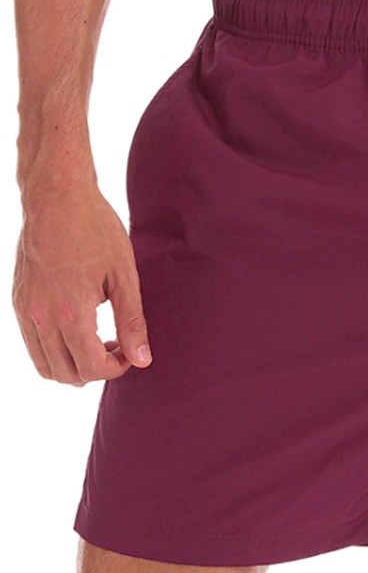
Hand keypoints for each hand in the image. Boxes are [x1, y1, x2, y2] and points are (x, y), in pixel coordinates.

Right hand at [12, 183, 150, 385]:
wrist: (57, 198)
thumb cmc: (96, 231)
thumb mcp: (124, 276)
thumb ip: (132, 321)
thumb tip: (142, 359)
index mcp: (70, 312)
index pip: (90, 367)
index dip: (116, 368)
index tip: (131, 352)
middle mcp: (41, 317)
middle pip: (66, 374)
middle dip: (97, 369)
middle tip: (119, 346)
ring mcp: (25, 310)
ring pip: (45, 365)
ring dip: (75, 364)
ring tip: (101, 340)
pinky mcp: (18, 301)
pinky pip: (33, 344)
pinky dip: (56, 350)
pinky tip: (81, 327)